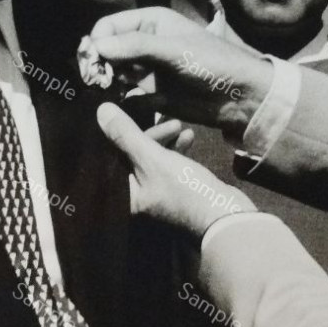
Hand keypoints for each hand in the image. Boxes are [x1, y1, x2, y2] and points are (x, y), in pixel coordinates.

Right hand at [88, 7, 274, 134]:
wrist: (238, 95)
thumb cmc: (210, 62)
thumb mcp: (172, 49)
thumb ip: (134, 46)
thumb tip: (95, 46)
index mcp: (150, 22)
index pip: (109, 26)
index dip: (97, 41)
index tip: (91, 61)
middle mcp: (144, 43)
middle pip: (107, 50)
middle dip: (98, 63)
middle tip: (95, 79)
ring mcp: (147, 69)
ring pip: (113, 73)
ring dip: (106, 81)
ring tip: (108, 90)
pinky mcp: (151, 93)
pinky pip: (126, 94)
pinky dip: (120, 98)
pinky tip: (125, 101)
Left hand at [97, 103, 255, 235]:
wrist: (225, 216)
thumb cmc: (185, 189)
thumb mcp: (153, 158)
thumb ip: (127, 135)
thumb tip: (102, 110)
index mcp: (125, 195)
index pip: (117, 156)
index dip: (129, 133)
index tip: (143, 114)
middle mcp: (138, 197)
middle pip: (136, 156)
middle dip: (153, 135)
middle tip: (173, 123)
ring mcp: (158, 195)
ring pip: (154, 159)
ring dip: (167, 140)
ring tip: (183, 128)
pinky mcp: (176, 191)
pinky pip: (169, 165)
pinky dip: (177, 150)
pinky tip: (189, 138)